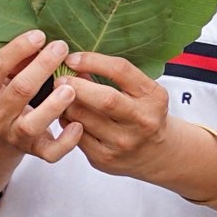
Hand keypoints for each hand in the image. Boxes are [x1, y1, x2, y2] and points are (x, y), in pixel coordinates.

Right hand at [0, 31, 83, 164]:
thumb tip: (43, 42)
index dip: (18, 48)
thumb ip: (15, 63)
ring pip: (32, 124)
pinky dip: (66, 142)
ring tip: (70, 87)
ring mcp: (12, 137)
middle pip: (19, 90)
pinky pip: (50, 152)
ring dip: (53, 105)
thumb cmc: (0, 99)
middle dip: (42, 66)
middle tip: (61, 48)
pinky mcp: (33, 151)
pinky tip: (78, 125)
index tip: (39, 35)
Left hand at [60, 51, 184, 182]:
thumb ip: (114, 76)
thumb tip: (74, 64)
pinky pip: (76, 136)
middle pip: (104, 99)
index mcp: (153, 97)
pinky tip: (65, 114)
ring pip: (83, 118)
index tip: (71, 58)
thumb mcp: (141, 91)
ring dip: (65, 104)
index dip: (92, 61)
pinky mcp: (105, 158)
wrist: (157, 153)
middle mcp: (142, 120)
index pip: (121, 70)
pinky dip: (66, 122)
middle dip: (76, 86)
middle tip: (58, 79)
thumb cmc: (142, 113)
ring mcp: (124, 142)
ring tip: (59, 95)